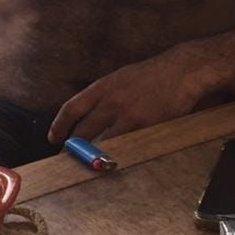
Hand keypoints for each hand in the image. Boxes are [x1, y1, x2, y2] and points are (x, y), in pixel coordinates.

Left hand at [47, 52, 207, 143]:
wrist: (182, 71)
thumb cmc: (152, 75)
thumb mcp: (120, 78)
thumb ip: (104, 96)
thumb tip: (89, 116)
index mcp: (103, 87)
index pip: (72, 108)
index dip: (59, 125)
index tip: (53, 138)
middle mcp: (111, 100)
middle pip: (83, 130)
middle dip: (74, 147)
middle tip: (70, 158)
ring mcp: (127, 114)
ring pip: (103, 142)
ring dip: (95, 155)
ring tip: (93, 164)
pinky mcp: (145, 126)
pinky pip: (126, 146)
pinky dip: (119, 154)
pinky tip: (117, 159)